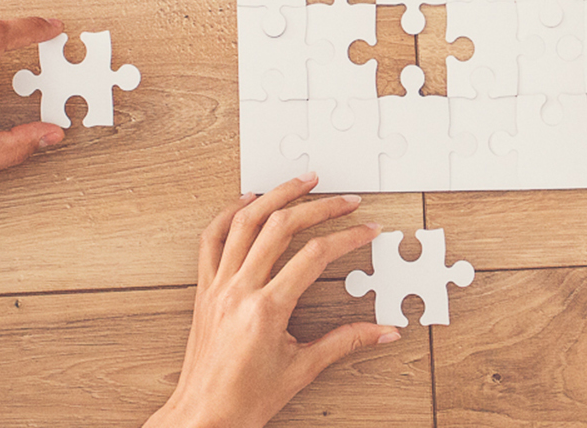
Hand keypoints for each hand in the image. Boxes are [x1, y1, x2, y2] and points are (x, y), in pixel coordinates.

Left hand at [147, 176, 396, 427]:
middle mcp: (238, 290)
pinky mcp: (204, 289)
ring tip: (302, 182)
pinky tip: (248, 202)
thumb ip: (345, 343)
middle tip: (345, 200)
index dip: (347, 237)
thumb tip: (383, 331)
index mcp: (266, 309)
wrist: (203, 414)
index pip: (315, 256)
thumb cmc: (245, 398)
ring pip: (244, 223)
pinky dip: (230, 214)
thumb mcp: (302, 369)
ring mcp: (218, 286)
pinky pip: (211, 239)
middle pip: (281, 228)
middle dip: (319, 208)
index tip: (367, 230)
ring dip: (275, 196)